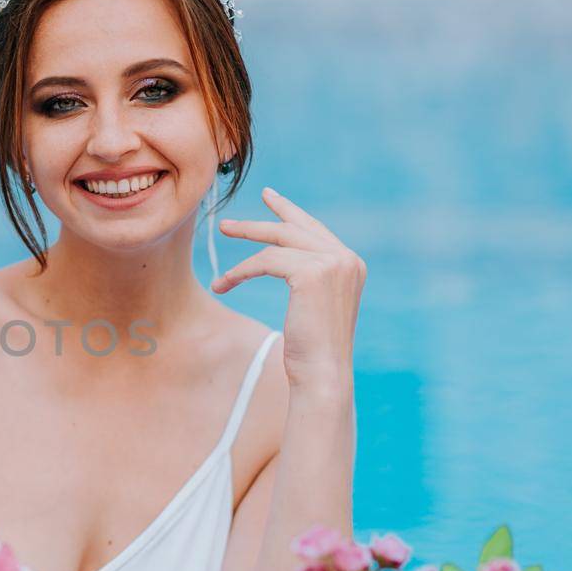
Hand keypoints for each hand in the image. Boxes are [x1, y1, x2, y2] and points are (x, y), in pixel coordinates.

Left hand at [211, 186, 364, 391]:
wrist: (323, 373)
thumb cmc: (312, 349)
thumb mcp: (312, 305)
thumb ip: (306, 276)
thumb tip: (278, 257)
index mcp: (351, 264)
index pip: (315, 229)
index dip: (290, 212)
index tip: (270, 197)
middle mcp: (347, 259)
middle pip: (295, 228)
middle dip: (260, 222)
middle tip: (229, 222)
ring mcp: (333, 263)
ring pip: (277, 242)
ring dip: (244, 247)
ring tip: (220, 246)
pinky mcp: (312, 273)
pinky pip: (266, 261)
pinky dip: (241, 271)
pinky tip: (224, 284)